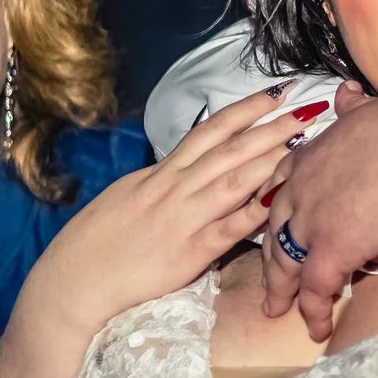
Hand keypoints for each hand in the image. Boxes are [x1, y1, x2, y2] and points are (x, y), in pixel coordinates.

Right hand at [24, 87, 304, 337]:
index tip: (270, 95)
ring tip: (303, 140)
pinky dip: (256, 212)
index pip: (206, 135)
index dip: (240, 113)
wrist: (73, 282)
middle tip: (303, 106)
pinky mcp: (190, 253)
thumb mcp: (125, 200)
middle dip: (268, 126)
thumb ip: (157, 185)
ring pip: (233, 179)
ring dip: (270, 157)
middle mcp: (173, 189)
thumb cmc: (95, 246)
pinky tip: (283, 199)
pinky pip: (230, 228)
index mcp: (158, 176)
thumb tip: (179, 171)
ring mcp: (183, 219)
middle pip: (228, 149)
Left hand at [262, 92, 377, 340]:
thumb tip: (345, 92)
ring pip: (285, 261)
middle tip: (270, 272)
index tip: (275, 216)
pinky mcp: (329, 252)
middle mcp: (303, 187)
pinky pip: (314, 289)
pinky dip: (312, 311)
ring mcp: (311, 221)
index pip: (283, 183)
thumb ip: (356, 110)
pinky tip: (315, 329)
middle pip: (276, 225)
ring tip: (277, 308)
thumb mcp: (376, 112)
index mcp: (314, 154)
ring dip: (280, 288)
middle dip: (271, 251)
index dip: (278, 203)